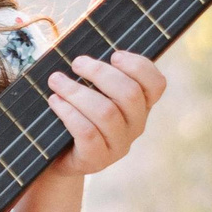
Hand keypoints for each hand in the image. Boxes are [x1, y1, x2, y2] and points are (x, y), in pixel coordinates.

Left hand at [42, 50, 165, 178]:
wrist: (59, 156)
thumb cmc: (77, 114)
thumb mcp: (92, 92)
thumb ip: (97, 74)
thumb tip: (82, 51)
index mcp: (141, 106)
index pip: (156, 85)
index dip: (139, 66)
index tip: (114, 54)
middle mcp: (136, 126)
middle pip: (129, 94)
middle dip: (100, 72)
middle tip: (76, 63)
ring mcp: (118, 146)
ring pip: (106, 113)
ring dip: (77, 91)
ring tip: (56, 80)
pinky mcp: (97, 160)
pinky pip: (87, 133)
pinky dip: (69, 113)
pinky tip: (55, 101)